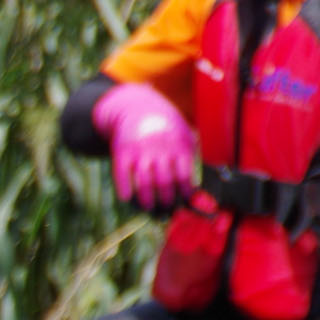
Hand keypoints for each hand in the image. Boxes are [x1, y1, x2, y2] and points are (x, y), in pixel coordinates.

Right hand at [92, 81, 196, 212]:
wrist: (137, 109)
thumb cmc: (165, 130)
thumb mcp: (184, 137)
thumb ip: (190, 161)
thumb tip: (197, 193)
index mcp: (179, 145)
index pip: (184, 177)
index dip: (184, 195)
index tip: (182, 202)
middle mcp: (160, 148)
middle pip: (164, 184)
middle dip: (165, 202)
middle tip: (165, 210)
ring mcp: (140, 150)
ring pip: (144, 185)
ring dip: (146, 202)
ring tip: (148, 208)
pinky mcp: (122, 152)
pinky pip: (122, 178)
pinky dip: (125, 192)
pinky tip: (128, 198)